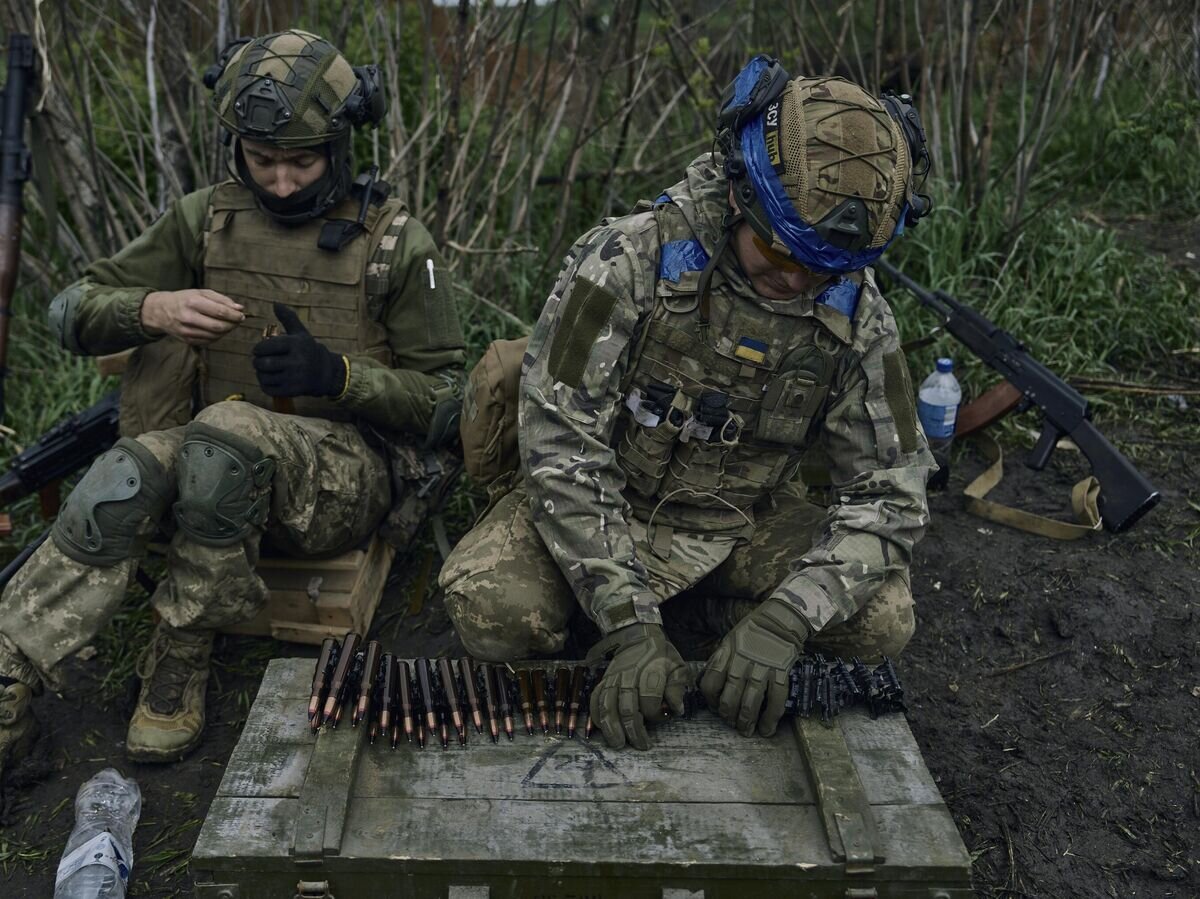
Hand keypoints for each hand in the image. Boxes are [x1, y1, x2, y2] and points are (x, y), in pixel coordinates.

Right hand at [140, 289, 244, 344]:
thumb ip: (221, 299)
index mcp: (193, 302)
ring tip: (229, 324)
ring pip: (215, 336)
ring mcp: (187, 331)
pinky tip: (218, 330)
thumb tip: (239, 308)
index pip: (220, 312)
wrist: (160, 311)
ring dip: (227, 331)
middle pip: (219, 326)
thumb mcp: (200, 293)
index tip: (242, 315)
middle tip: (238, 321)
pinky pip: (209, 341)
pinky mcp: (187, 340)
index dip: (234, 315)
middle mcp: (188, 318)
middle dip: (233, 324)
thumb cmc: (184, 299)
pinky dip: (218, 336)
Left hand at [252, 303, 346, 398]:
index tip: (258, 350)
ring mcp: (295, 377)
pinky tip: (269, 380)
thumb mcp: (301, 333)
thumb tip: (275, 303)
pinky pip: (269, 389)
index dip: (258, 349)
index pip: (266, 347)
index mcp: (296, 344)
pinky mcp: (293, 390)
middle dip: (257, 362)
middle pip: (264, 363)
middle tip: (259, 362)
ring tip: (264, 370)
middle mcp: (296, 361)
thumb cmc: (308, 350)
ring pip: (265, 377)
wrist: (325, 372)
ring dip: (260, 374)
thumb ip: (288, 318)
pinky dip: (265, 385)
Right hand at [585, 623, 690, 749]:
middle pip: (627, 706)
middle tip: (641, 745)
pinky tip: (602, 729)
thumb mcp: (678, 667)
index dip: (656, 712)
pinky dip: (596, 715)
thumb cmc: (662, 657)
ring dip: (612, 727)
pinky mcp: (603, 681)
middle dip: (633, 729)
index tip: (663, 717)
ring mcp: (613, 678)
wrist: (639, 638)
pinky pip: (595, 699)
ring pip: (607, 705)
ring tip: (618, 744)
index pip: (650, 697)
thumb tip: (675, 708)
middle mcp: (629, 675)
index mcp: (651, 670)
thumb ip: (678, 687)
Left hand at [700, 597, 809, 737]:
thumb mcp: (729, 641)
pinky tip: (767, 728)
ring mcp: (762, 668)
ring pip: (751, 702)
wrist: (780, 620)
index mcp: (726, 654)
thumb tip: (708, 685)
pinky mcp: (781, 672)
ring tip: (746, 731)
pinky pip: (776, 700)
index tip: (716, 708)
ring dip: (747, 721)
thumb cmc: (751, 632)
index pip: (710, 683)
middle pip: (730, 697)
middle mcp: (742, 662)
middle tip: (732, 724)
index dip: (711, 701)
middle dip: (729, 716)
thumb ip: (719, 662)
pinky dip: (771, 718)